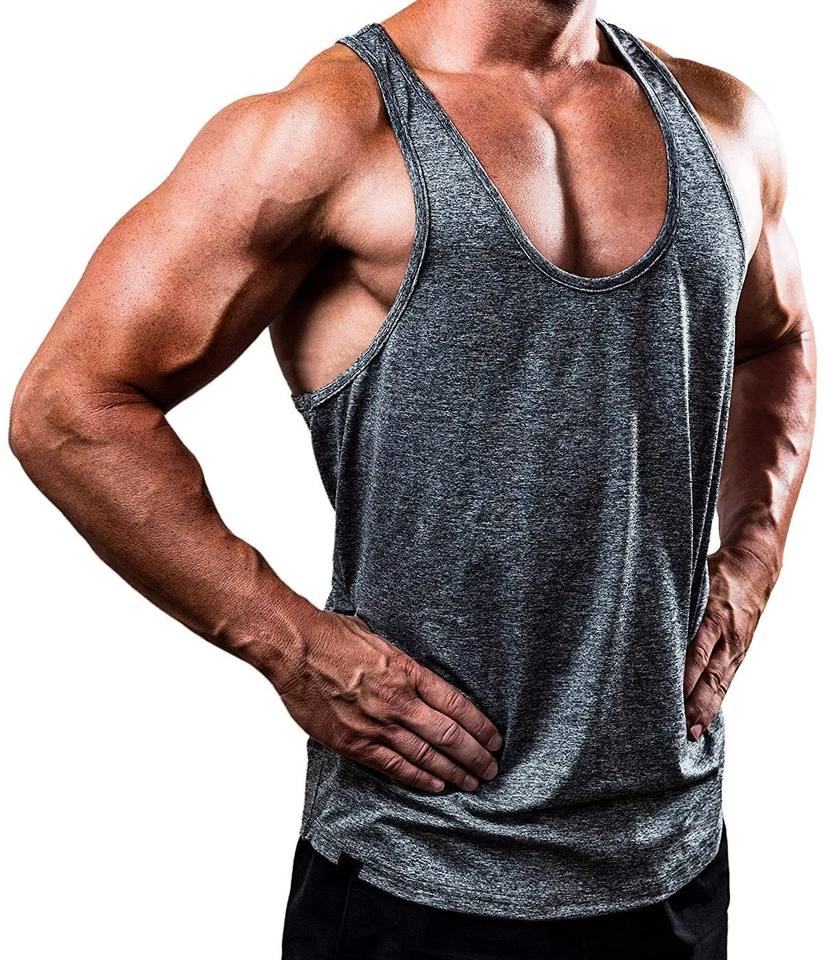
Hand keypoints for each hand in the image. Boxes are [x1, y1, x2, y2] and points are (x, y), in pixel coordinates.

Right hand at [274, 609, 502, 792]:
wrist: (294, 649)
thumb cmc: (333, 637)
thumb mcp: (381, 639)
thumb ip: (404, 664)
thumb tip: (422, 678)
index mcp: (407, 671)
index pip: (457, 705)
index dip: (480, 725)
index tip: (494, 738)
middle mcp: (398, 701)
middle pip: (449, 735)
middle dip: (475, 755)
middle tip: (491, 768)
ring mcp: (377, 725)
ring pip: (426, 756)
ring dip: (454, 772)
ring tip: (473, 781)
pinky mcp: (355, 743)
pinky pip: (394, 767)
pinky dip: (419, 779)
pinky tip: (437, 785)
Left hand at [683, 546, 771, 740]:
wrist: (754, 569)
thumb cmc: (716, 572)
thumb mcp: (696, 579)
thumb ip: (673, 597)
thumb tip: (640, 608)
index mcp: (715, 617)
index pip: (697, 651)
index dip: (684, 675)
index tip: (669, 694)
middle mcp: (727, 637)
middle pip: (709, 675)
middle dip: (694, 702)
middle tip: (679, 726)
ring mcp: (735, 648)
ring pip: (720, 684)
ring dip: (705, 709)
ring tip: (692, 732)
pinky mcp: (738, 654)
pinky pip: (727, 682)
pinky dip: (716, 702)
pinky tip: (704, 719)